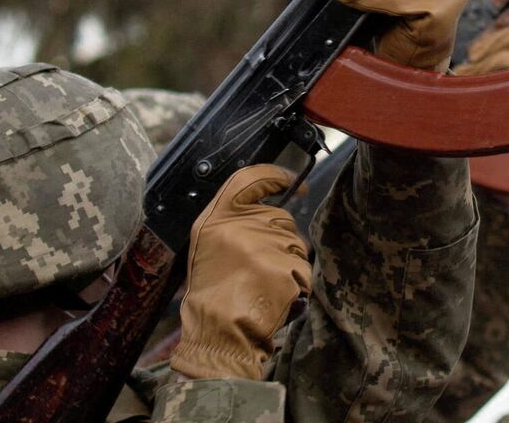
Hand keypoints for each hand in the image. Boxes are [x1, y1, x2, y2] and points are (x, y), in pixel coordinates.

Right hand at [172, 165, 311, 379]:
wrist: (218, 333)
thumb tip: (266, 206)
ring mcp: (263, 246)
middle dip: (280, 240)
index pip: (248, 178)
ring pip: (295, 244)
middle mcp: (239, 226)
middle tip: (261, 269)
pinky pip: (302, 268)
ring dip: (289, 263)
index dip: (274, 176)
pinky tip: (277, 296)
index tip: (292, 181)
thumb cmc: (212, 295)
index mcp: (214, 219)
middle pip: (280, 218)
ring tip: (264, 285)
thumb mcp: (206, 248)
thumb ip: (231, 223)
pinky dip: (297, 283)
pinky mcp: (283, 267)